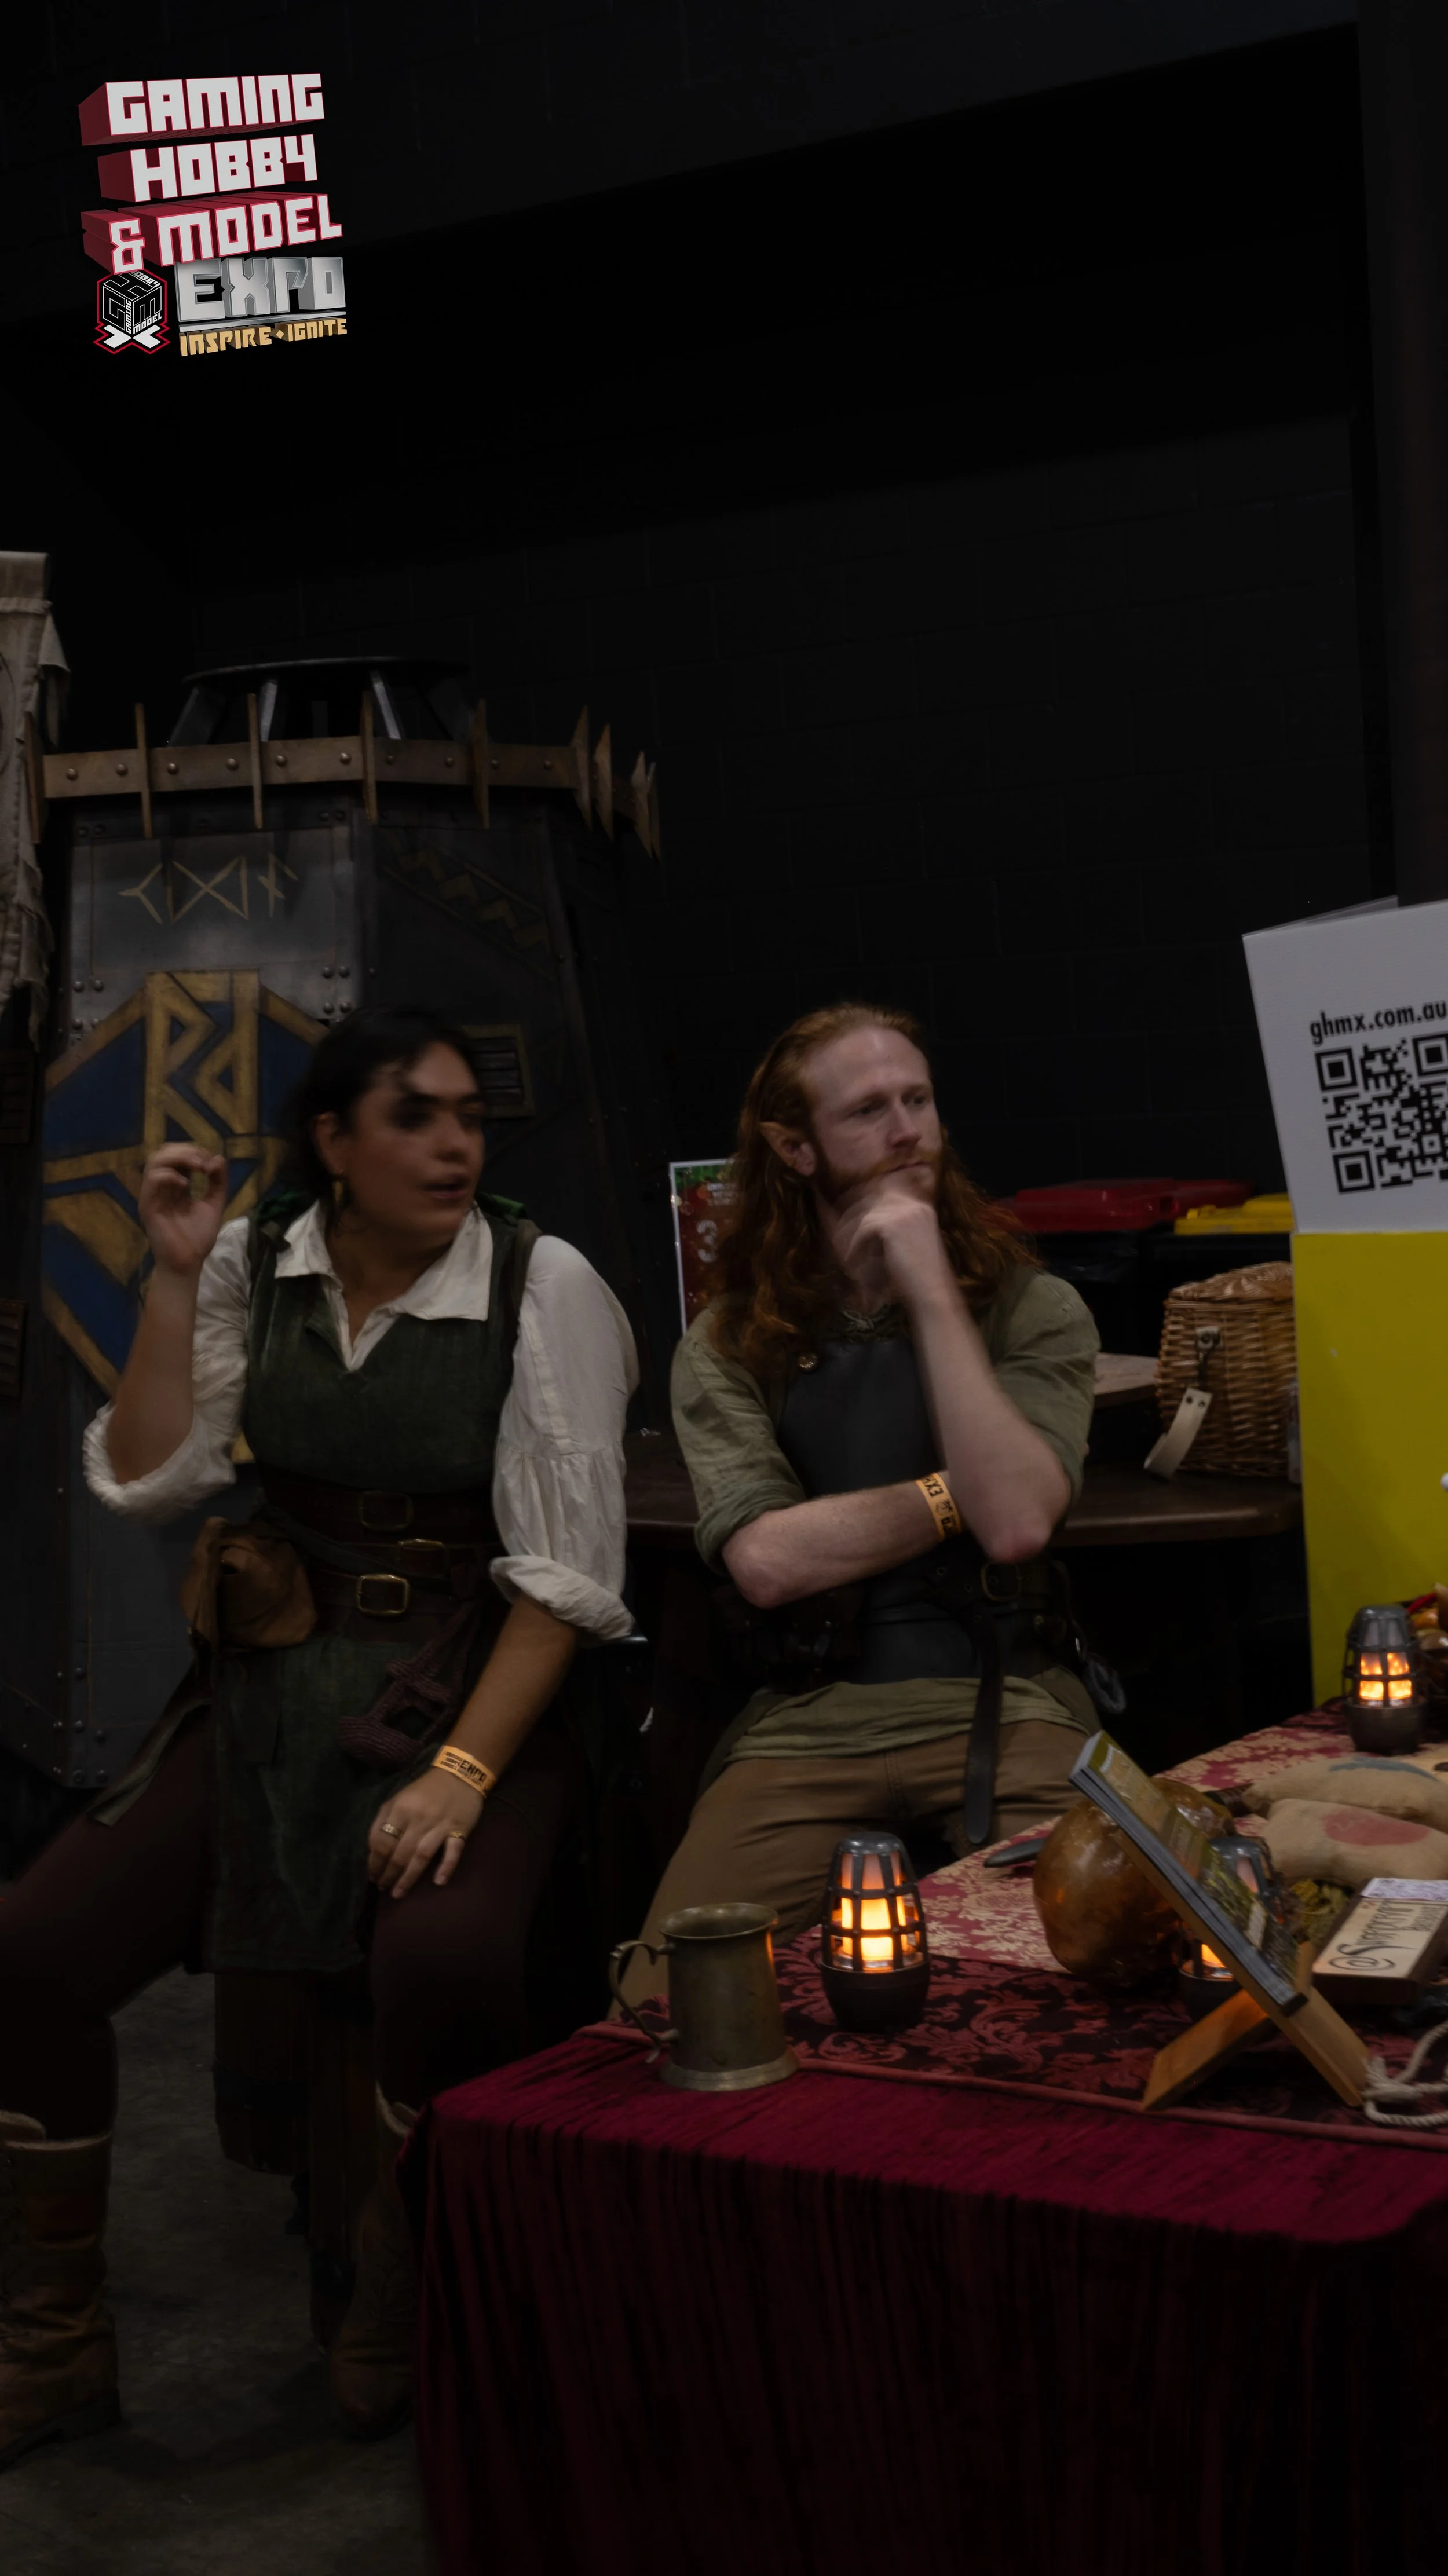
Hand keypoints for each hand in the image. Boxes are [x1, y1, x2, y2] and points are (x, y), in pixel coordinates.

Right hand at [137, 1145, 227, 1276]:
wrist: (187, 1263)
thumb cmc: (197, 1237)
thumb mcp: (213, 1205)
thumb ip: (218, 1183)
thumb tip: (219, 1158)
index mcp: (175, 1185)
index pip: (178, 1155)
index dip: (195, 1151)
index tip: (213, 1163)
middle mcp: (161, 1186)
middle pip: (164, 1152)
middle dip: (187, 1150)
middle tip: (204, 1162)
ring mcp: (152, 1195)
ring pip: (155, 1160)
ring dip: (178, 1157)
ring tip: (198, 1166)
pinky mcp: (147, 1205)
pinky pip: (152, 1180)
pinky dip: (169, 1175)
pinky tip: (185, 1184)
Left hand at [367, 1770, 483, 1898]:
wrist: (460, 1773)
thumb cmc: (425, 1790)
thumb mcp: (398, 1798)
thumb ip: (383, 1819)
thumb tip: (373, 1849)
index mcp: (400, 1808)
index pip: (382, 1841)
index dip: (375, 1861)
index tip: (371, 1875)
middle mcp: (419, 1818)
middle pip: (400, 1852)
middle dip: (388, 1874)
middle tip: (382, 1888)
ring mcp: (440, 1825)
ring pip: (421, 1855)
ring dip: (408, 1877)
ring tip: (398, 1893)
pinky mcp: (460, 1829)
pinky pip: (453, 1851)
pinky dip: (446, 1867)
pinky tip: (438, 1882)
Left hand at [828, 1175, 953, 1305]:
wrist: (932, 1291)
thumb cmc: (920, 1276)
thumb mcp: (910, 1244)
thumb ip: (893, 1230)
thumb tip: (865, 1222)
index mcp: (921, 1208)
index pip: (886, 1193)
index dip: (864, 1203)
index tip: (850, 1218)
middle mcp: (913, 1205)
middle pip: (872, 1200)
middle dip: (852, 1215)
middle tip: (839, 1234)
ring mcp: (904, 1213)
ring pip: (865, 1217)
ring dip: (850, 1234)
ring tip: (844, 1253)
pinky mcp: (892, 1225)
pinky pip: (863, 1230)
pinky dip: (855, 1247)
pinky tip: (851, 1262)